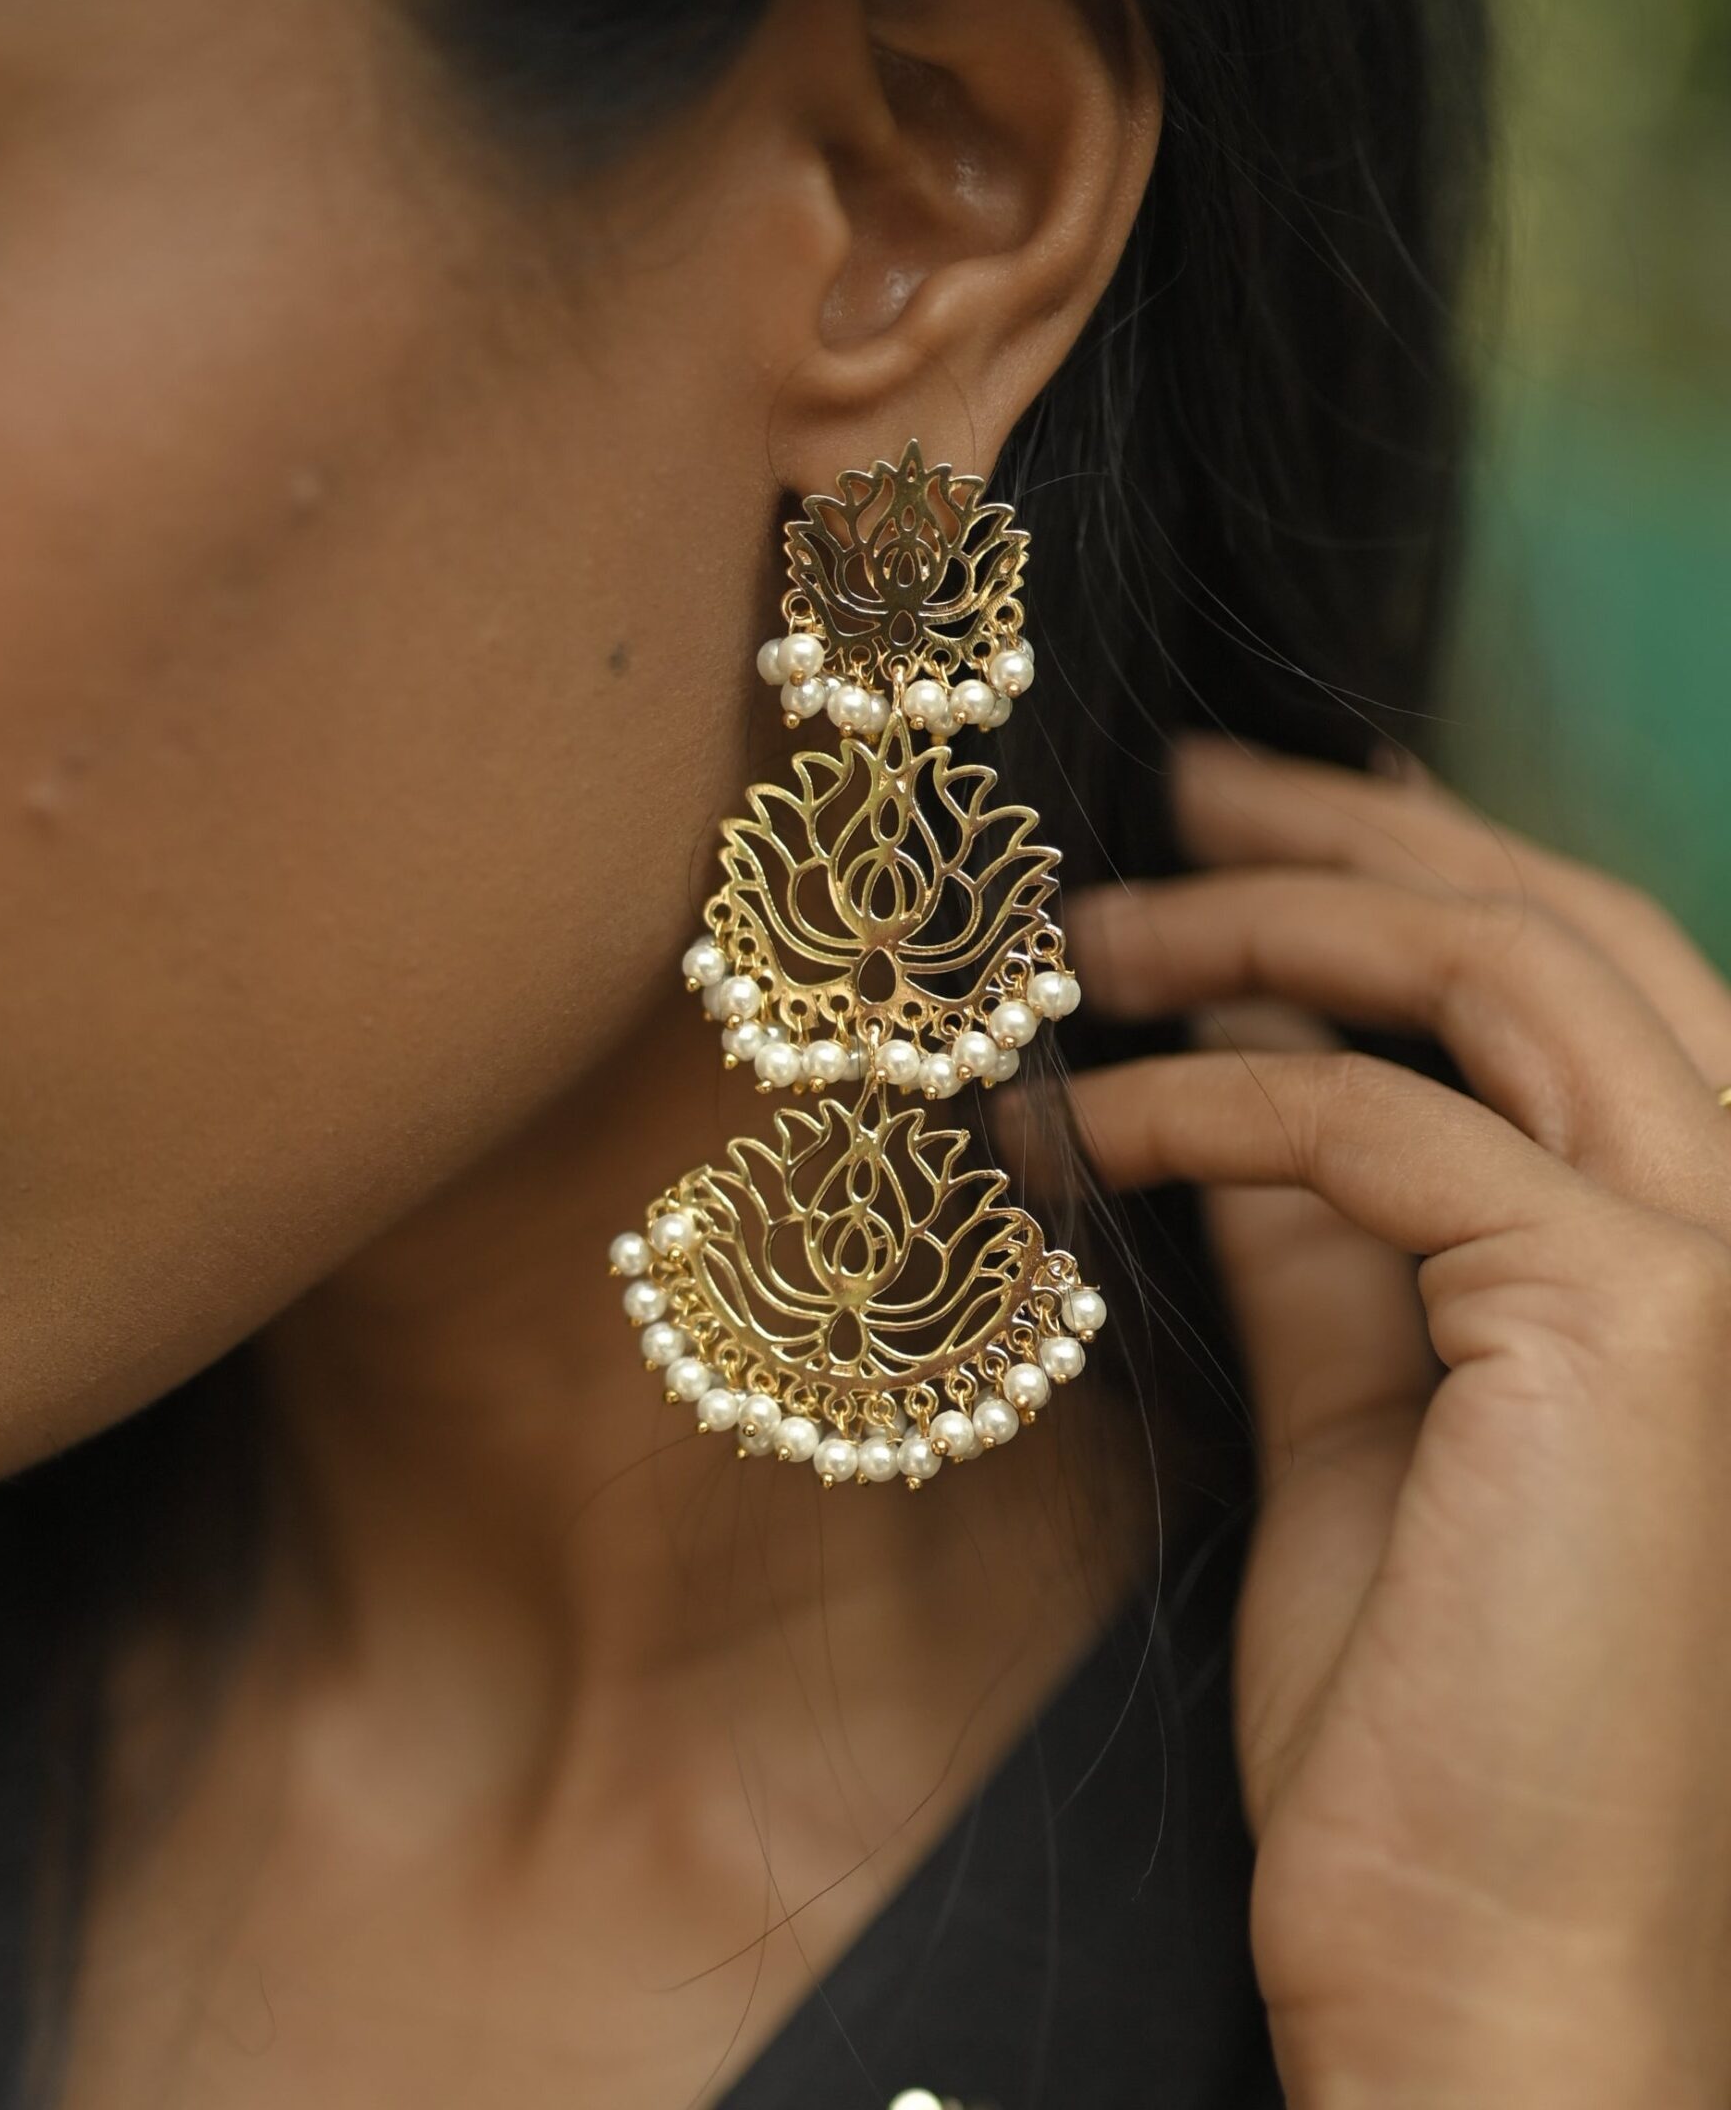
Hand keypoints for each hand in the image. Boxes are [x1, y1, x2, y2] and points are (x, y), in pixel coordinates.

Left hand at [1063, 738, 1730, 2109]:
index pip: (1586, 982)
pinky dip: (1209, 1096)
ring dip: (1271, 923)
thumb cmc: (1426, 1717)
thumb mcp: (1357, 1417)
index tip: (1253, 810)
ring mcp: (1722, 1271)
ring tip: (1086, 933)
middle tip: (1170, 787)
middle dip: (1356, 836)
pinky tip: (1081, 1127)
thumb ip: (1324, 1243)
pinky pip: (1384, 1127)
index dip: (1425, 866)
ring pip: (1505, 979)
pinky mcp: (1638, 1328)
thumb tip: (1223, 1076)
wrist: (1487, 1959)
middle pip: (1565, 931)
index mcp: (1700, 1250)